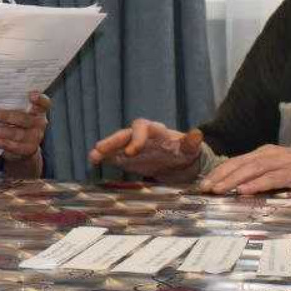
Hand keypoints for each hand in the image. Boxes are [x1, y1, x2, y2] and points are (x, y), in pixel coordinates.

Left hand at [0, 91, 50, 175]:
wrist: (23, 148)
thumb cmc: (17, 122)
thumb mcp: (18, 111)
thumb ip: (11, 104)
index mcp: (39, 110)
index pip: (44, 103)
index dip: (39, 99)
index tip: (31, 94)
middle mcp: (39, 123)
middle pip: (25, 119)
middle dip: (7, 116)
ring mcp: (34, 138)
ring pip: (14, 134)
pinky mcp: (26, 150)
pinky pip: (8, 146)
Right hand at [87, 118, 204, 180]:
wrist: (181, 164)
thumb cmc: (185, 153)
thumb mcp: (191, 149)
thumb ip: (191, 142)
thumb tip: (197, 133)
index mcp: (156, 132)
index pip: (142, 127)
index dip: (136, 137)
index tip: (132, 151)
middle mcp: (141, 137)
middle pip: (124, 134)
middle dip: (112, 141)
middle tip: (100, 149)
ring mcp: (132, 147)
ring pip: (116, 144)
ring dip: (105, 149)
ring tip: (92, 157)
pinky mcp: (127, 159)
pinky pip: (114, 156)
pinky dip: (104, 158)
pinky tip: (94, 162)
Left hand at [198, 145, 290, 195]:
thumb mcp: (285, 174)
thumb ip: (266, 178)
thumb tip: (240, 190)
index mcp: (269, 154)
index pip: (238, 162)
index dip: (219, 172)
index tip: (202, 185)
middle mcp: (274, 154)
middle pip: (241, 164)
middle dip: (220, 176)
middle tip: (203, 189)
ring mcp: (287, 162)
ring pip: (253, 169)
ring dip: (233, 179)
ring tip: (217, 189)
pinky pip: (274, 178)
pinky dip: (257, 183)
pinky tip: (244, 190)